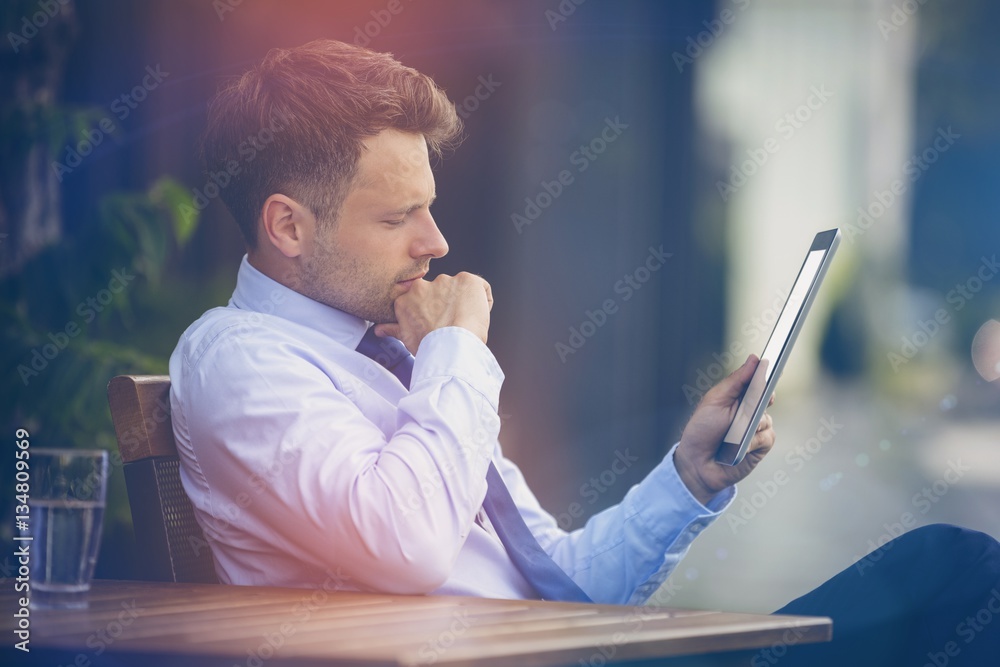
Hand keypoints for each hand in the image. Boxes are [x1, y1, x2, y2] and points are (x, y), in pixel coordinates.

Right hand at [374, 272, 492, 353]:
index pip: (422, 299)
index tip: (437, 324)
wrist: (450, 348)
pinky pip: (481, 288)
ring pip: (460, 290)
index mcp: (407, 298)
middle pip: (441, 292)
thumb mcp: (407, 338)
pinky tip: (478, 317)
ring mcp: (446, 280)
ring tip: (465, 323)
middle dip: (447, 305)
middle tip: (452, 325)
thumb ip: (394, 329)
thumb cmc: (430, 347)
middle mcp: (423, 285)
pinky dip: (484, 301)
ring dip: (464, 303)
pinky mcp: (467, 280)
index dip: (432, 312)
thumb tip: (379, 330)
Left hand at [673, 355, 775, 504]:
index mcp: (738, 396)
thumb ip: (736, 381)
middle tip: (756, 400)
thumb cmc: (702, 430)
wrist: (698, 464)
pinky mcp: (762, 445)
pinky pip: (767, 436)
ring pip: (766, 418)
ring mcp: (757, 427)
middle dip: (761, 398)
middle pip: (766, 396)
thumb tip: (754, 359)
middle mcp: (750, 410)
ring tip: (732, 434)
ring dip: (750, 425)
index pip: (757, 380)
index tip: (771, 364)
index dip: (765, 373)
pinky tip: (741, 446)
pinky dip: (753, 441)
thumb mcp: (715, 400)